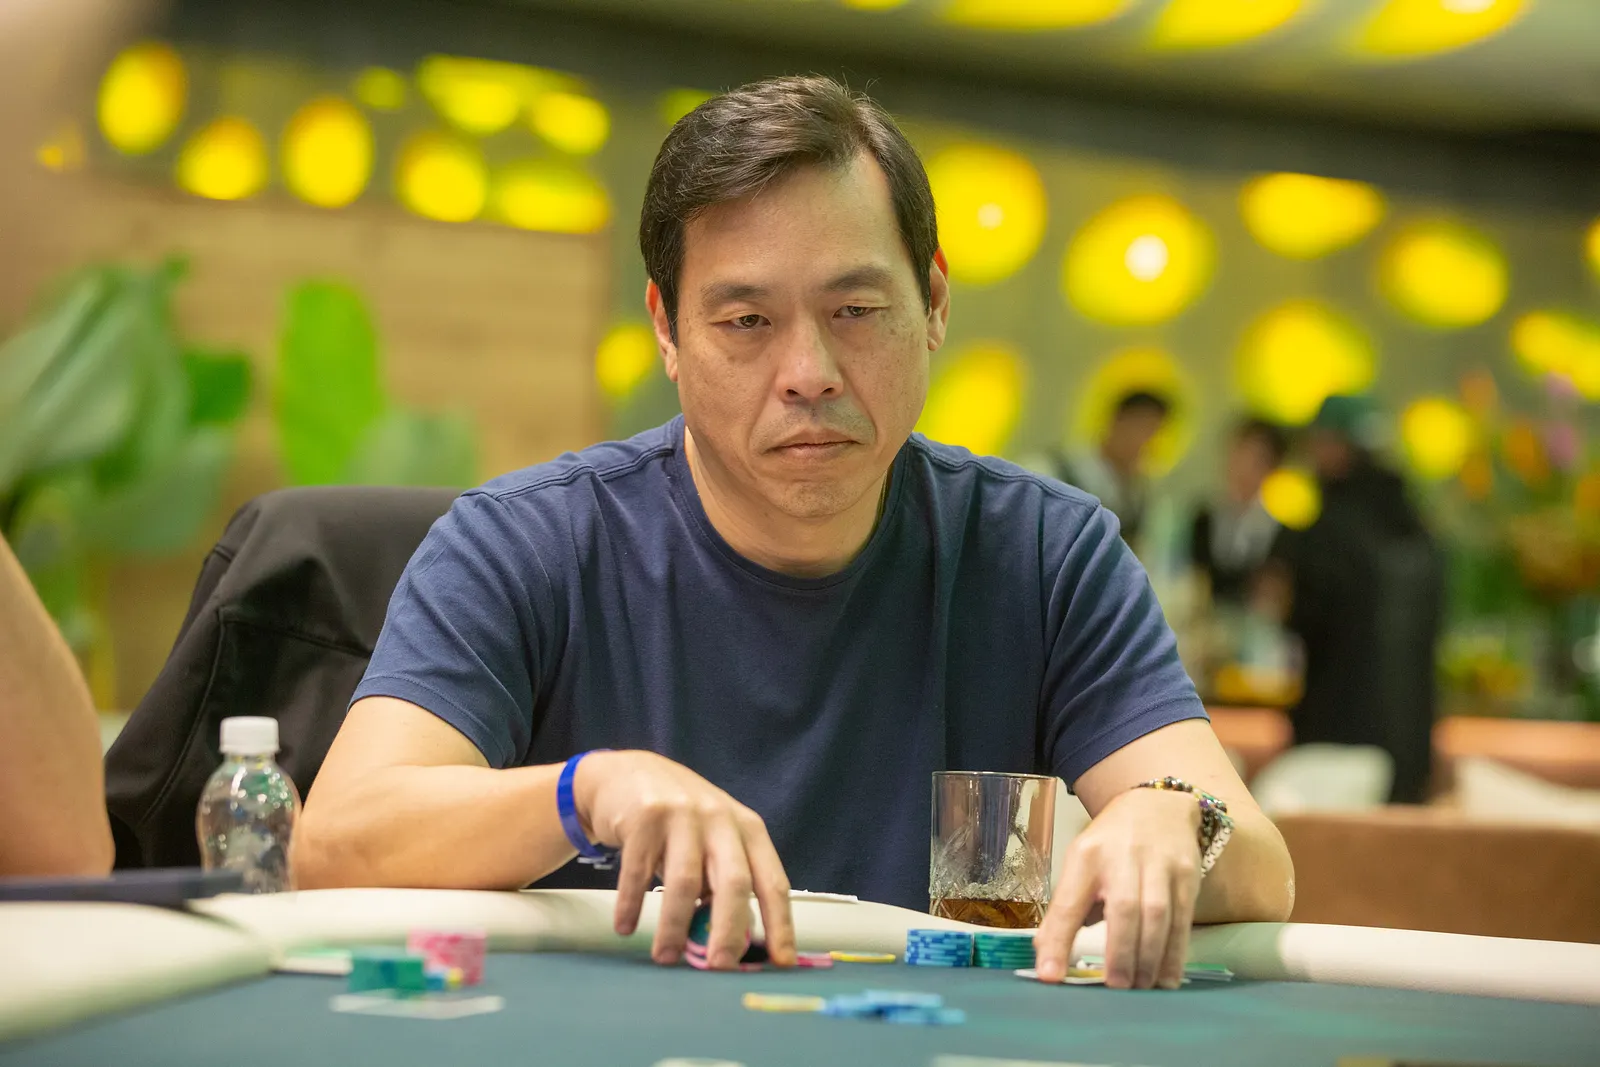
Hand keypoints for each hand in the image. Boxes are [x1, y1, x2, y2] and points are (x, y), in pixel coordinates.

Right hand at [573, 750, 794, 969]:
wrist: (628, 773)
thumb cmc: (681, 819)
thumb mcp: (714, 840)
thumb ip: (725, 882)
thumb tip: (736, 943)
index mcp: (748, 830)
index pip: (772, 882)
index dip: (780, 924)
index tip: (781, 961)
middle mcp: (720, 819)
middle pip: (734, 882)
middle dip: (728, 931)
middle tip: (717, 967)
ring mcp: (682, 814)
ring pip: (684, 882)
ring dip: (674, 927)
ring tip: (665, 957)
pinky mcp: (644, 816)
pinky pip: (638, 871)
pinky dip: (631, 904)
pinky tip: (625, 925)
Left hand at [1033, 787, 1200, 989]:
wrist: (1157, 806)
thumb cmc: (1110, 845)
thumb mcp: (1080, 864)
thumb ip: (1067, 908)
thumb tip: (1046, 956)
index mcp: (1086, 857)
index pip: (1069, 902)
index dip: (1058, 939)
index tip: (1050, 975)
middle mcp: (1123, 858)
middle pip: (1124, 909)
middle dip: (1119, 953)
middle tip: (1116, 988)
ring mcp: (1159, 865)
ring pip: (1157, 916)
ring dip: (1149, 958)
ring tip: (1140, 988)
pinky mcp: (1187, 874)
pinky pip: (1183, 920)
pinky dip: (1174, 953)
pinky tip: (1166, 978)